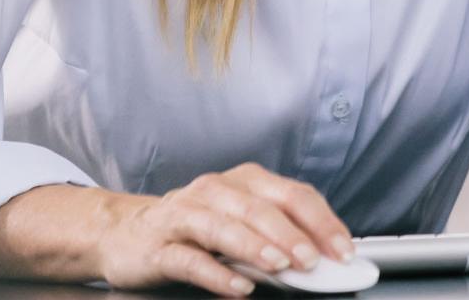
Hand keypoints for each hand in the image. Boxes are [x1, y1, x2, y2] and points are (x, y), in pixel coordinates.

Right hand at [92, 162, 353, 296]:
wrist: (124, 233)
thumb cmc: (195, 227)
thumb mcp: (240, 221)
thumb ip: (277, 234)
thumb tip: (322, 258)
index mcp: (246, 181)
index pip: (294, 195)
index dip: (322, 222)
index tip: (344, 251)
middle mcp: (216, 191)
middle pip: (261, 209)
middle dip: (293, 235)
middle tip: (314, 261)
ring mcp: (184, 216)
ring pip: (225, 228)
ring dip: (257, 247)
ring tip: (282, 266)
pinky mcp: (158, 246)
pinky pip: (191, 259)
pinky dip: (218, 274)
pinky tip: (240, 286)